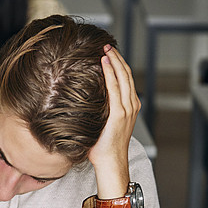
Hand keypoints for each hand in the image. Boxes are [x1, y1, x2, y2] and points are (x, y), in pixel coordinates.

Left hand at [88, 45, 140, 201]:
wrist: (110, 163)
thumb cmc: (102, 149)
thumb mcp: (100, 125)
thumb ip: (95, 112)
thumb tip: (77, 103)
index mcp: (128, 107)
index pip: (125, 80)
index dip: (118, 64)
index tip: (108, 53)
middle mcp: (131, 106)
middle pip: (126, 74)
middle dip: (116, 58)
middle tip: (106, 44)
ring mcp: (127, 109)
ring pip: (123, 78)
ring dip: (114, 61)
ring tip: (105, 48)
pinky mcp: (119, 114)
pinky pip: (115, 89)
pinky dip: (111, 74)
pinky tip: (104, 63)